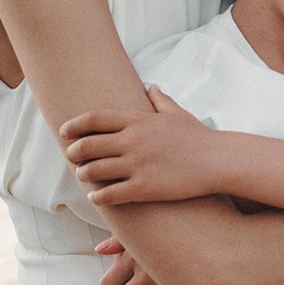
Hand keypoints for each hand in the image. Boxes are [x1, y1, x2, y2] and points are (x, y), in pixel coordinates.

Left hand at [62, 85, 218, 204]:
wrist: (219, 161)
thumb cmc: (199, 137)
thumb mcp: (177, 113)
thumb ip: (160, 100)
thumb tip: (151, 87)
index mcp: (138, 120)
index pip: (95, 119)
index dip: (75, 125)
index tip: (64, 131)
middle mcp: (133, 141)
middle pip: (88, 145)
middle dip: (75, 152)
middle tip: (72, 157)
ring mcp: (137, 165)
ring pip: (94, 171)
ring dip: (84, 175)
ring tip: (84, 177)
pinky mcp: (144, 188)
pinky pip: (109, 194)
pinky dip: (98, 196)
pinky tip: (96, 197)